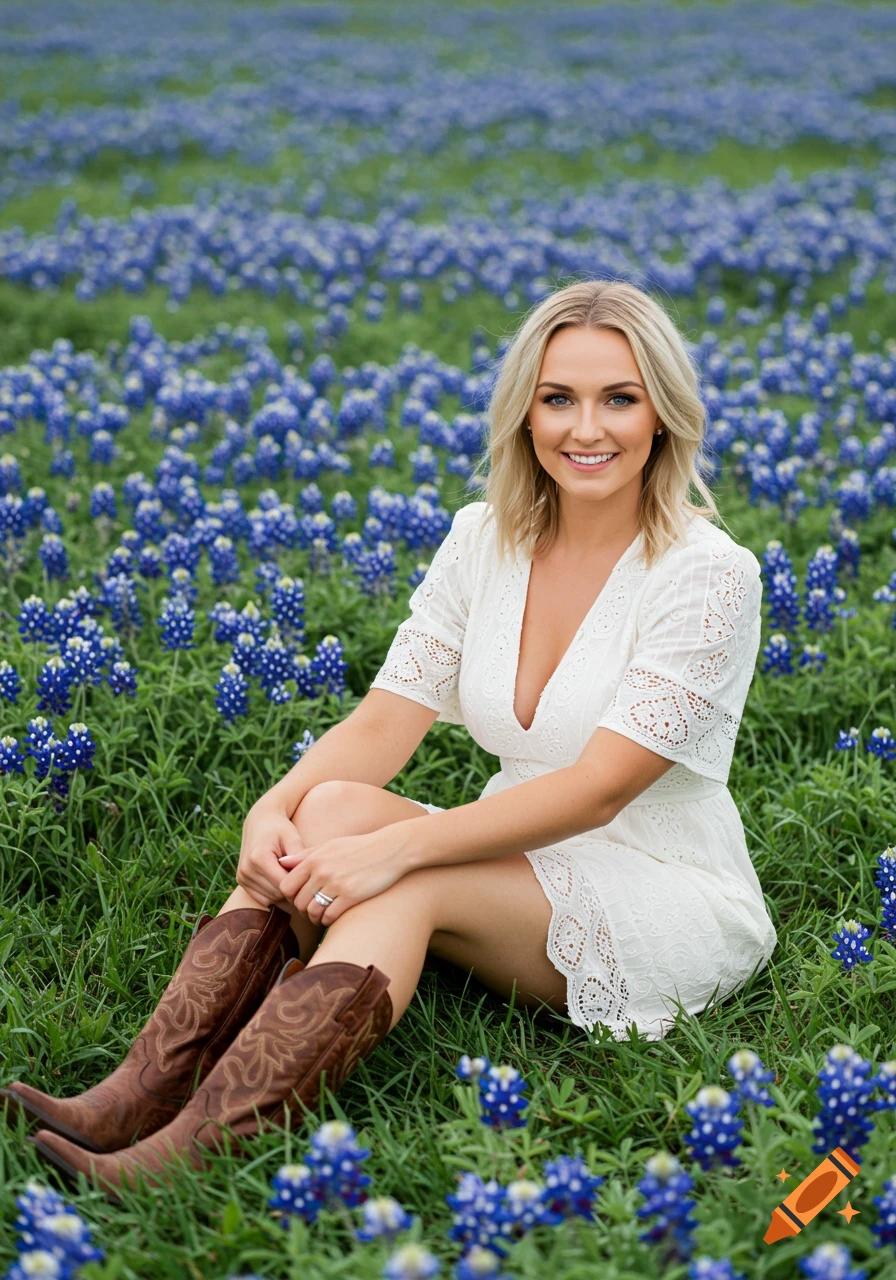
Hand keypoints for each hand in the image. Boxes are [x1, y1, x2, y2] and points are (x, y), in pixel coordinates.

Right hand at [237, 796, 305, 906]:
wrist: (260, 820)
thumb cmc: (280, 828)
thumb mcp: (293, 838)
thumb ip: (299, 858)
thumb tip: (306, 880)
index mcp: (259, 858)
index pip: (284, 885)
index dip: (301, 885)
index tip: (312, 880)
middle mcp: (246, 870)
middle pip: (278, 894)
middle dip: (293, 889)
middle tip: (305, 880)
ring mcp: (242, 877)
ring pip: (271, 899)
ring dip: (284, 893)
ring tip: (295, 878)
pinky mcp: (241, 881)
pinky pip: (263, 898)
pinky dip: (275, 894)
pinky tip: (283, 880)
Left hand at [277, 824, 413, 924]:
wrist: (390, 849)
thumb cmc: (358, 847)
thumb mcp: (329, 845)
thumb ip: (304, 855)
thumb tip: (281, 863)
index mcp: (314, 859)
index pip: (286, 885)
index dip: (290, 895)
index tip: (299, 896)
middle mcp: (322, 872)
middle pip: (298, 901)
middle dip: (301, 909)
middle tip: (310, 908)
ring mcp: (337, 884)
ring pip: (312, 911)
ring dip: (314, 917)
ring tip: (320, 915)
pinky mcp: (351, 896)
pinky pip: (329, 916)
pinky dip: (327, 920)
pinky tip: (332, 916)